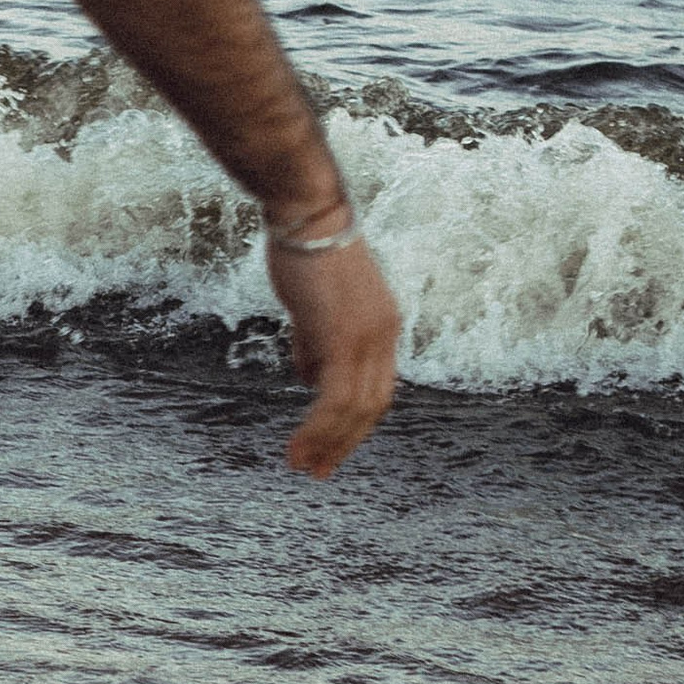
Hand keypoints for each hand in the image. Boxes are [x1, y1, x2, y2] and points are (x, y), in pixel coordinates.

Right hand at [265, 229, 400, 475]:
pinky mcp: (344, 339)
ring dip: (327, 443)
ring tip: (300, 465)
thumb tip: (308, 378)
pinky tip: (298, 445)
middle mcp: (384, 336)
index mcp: (383, 326)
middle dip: (344, 443)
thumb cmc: (304, 249)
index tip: (331, 444)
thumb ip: (315, 341)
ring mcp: (368, 339)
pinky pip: (333, 400)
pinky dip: (317, 429)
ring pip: (353, 410)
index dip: (355, 421)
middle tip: (317, 470)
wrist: (308, 214)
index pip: (376, 386)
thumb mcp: (314, 304)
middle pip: (372, 406)